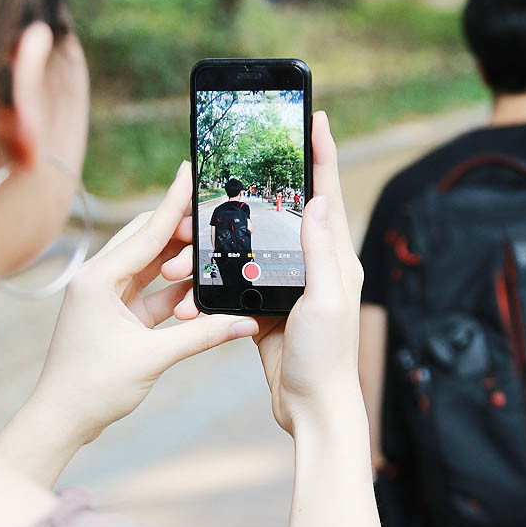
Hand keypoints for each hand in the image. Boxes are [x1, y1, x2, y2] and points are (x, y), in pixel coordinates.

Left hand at [9, 162, 257, 470]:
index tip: (189, 170)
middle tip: (217, 222)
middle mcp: (98, 280)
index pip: (147, 232)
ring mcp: (105, 297)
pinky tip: (201, 288)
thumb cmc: (92, 388)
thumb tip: (245, 322)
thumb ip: (202, 335)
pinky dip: (175, 291)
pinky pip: (150, 293)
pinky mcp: (114, 316)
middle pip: (147, 240)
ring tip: (214, 253)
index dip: (174, 202)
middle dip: (182, 232)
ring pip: (150, 266)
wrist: (61, 420)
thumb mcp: (152, 358)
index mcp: (98, 279)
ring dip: (180, 263)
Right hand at [177, 111, 363, 434]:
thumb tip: (316, 199)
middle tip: (235, 163)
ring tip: (191, 232)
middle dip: (258, 189)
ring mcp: (288, 287)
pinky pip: (235, 280)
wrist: (309, 408)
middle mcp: (314, 267)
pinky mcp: (265, 308)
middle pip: (285, 211)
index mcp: (335, 259)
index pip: (326, 195)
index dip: (322, 154)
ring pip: (252, 245)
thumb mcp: (328, 299)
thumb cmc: (327, 358)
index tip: (315, 117)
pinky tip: (189, 274)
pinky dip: (212, 276)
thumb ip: (320, 251)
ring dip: (221, 237)